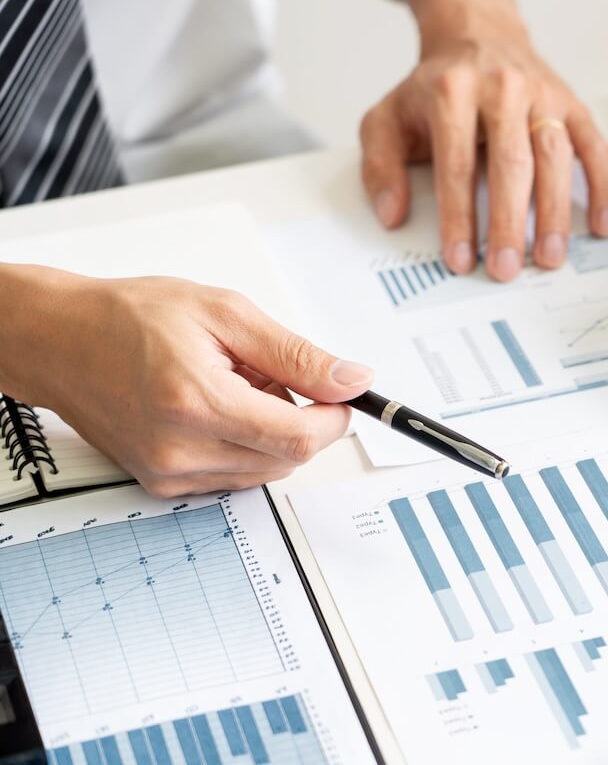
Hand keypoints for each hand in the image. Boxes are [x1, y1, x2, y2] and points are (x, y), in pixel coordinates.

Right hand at [7, 269, 373, 497]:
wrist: (61, 340)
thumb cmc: (132, 317)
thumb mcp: (227, 314)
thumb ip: (297, 355)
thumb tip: (352, 380)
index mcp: (197, 402)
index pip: (299, 438)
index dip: (334, 418)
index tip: (338, 394)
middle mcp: (180, 450)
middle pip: (287, 459)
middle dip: (300, 419)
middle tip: (267, 375)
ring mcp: (169, 474)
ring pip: (265, 471)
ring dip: (270, 433)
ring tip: (234, 386)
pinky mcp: (163, 485)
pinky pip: (235, 476)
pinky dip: (244, 445)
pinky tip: (214, 410)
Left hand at [359, 0, 607, 281]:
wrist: (477, 34)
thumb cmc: (435, 89)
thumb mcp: (387, 118)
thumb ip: (380, 166)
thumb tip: (392, 215)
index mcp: (451, 91)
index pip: (456, 163)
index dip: (458, 216)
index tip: (460, 258)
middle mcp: (501, 88)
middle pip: (511, 162)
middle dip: (508, 222)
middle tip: (506, 268)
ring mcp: (543, 96)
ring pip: (555, 157)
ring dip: (554, 212)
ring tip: (549, 257)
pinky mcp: (573, 104)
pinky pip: (595, 147)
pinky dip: (602, 187)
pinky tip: (600, 224)